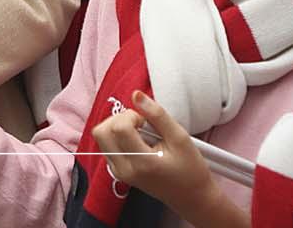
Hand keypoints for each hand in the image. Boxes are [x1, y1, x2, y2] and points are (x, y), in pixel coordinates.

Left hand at [91, 91, 242, 225]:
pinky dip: (117, 138)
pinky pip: (106, 146)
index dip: (131, 116)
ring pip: (100, 137)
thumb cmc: (191, 170)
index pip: (118, 127)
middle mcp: (125, 169)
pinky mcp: (117, 172)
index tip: (147, 122)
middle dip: (119, 119)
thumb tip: (136, 95)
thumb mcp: (180, 138)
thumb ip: (157, 114)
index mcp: (142, 162)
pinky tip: (137, 142)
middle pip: (101, 131)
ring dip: (116, 127)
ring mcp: (118, 172)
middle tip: (141, 125)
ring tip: (140, 134)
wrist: (192, 197)